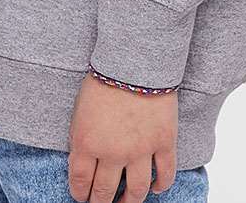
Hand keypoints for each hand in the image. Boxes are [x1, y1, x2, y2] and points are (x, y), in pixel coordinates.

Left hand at [68, 72, 177, 201]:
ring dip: (129, 201)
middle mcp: (113, 153)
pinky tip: (155, 188)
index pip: (80, 183)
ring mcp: (141, 150)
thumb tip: (83, 163)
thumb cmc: (104, 79)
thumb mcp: (80, 111)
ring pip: (136, 191)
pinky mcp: (164, 142)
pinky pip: (165, 174)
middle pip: (105, 193)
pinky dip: (161, 186)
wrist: (134, 59)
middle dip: (100, 202)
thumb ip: (81, 140)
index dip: (80, 194)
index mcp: (87, 144)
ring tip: (126, 201)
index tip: (81, 196)